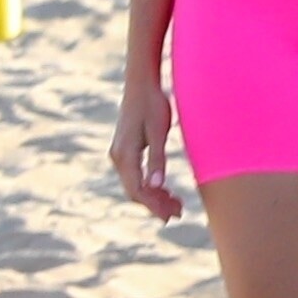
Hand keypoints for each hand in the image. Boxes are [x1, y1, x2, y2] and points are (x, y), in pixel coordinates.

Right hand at [109, 76, 182, 222]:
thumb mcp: (158, 131)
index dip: (154, 205)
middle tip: (178, 214)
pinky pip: (136, 175)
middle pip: (135, 191)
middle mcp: (118, 156)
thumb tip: (155, 186)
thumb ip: (157, 158)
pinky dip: (150, 185)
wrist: (141, 82)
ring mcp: (120, 153)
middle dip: (155, 205)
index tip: (173, 215)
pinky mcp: (126, 149)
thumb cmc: (153, 104)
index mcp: (125, 154)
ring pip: (135, 184)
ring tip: (176, 205)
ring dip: (154, 197)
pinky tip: (165, 189)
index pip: (137, 190)